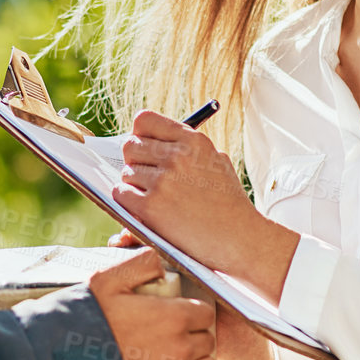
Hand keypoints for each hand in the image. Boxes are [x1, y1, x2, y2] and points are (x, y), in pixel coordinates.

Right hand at [88, 247, 214, 359]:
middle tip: (167, 338)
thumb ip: (139, 264)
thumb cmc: (85, 323)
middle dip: (191, 337)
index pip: (205, 313)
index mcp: (173, 316)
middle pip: (206, 340)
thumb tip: (160, 263)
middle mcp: (181, 348)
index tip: (177, 316)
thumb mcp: (106, 280)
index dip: (192, 313)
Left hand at [112, 110, 299, 303]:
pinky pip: (120, 194)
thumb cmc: (228, 203)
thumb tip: (152, 141)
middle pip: (130, 146)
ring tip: (155, 197)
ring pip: (125, 172)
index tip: (144, 147)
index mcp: (193, 141)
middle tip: (146, 176)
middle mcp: (177, 156)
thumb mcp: (217, 162)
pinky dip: (128, 201)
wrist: (239, 238)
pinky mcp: (151, 207)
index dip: (139, 135)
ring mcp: (163, 181)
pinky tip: (144, 208)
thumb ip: (188, 148)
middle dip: (135, 161)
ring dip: (133, 185)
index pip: (144, 121)